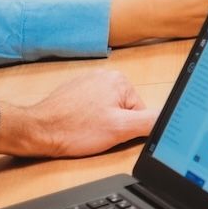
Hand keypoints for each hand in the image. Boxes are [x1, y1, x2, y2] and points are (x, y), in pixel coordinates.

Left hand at [0, 69, 156, 158]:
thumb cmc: (73, 130)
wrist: (36, 131)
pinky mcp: (74, 91)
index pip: (140, 111)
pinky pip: (92, 108)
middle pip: (125, 109)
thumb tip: (171, 117)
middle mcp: (104, 76)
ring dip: (100, 123)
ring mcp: (87, 82)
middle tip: (97, 132)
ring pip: (108, 110)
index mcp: (120, 80)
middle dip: (114, 125)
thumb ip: (150, 121)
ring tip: (84, 130)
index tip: (111, 132)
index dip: (128, 128)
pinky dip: (86, 119)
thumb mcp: (120, 129)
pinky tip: (77, 126)